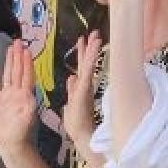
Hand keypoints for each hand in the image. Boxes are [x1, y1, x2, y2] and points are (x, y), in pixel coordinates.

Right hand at [0, 42, 39, 150]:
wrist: (11, 143)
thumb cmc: (21, 133)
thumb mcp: (28, 119)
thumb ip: (29, 108)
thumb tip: (31, 96)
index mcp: (25, 95)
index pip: (26, 75)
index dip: (27, 63)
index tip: (27, 50)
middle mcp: (16, 92)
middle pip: (17, 70)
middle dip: (18, 56)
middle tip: (19, 41)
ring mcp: (6, 96)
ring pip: (7, 74)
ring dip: (8, 61)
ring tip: (9, 48)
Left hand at [62, 31, 103, 147]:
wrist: (81, 135)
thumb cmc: (76, 123)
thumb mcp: (71, 102)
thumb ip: (72, 89)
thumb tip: (71, 77)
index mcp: (80, 86)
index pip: (82, 67)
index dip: (82, 53)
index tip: (83, 39)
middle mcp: (85, 85)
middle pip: (87, 63)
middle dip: (90, 48)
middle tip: (95, 32)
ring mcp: (86, 88)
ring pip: (89, 66)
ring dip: (92, 52)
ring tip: (96, 38)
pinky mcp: (85, 92)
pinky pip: (87, 75)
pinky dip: (88, 63)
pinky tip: (91, 53)